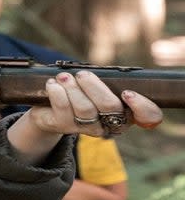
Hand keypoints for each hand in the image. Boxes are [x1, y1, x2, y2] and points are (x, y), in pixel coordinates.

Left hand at [7, 70, 162, 164]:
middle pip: (110, 106)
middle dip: (95, 87)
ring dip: (73, 88)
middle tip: (82, 74)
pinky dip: (57, 92)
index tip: (127, 93)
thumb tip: (101, 72)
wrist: (49, 110)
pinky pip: (63, 108)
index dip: (142, 107)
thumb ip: (108, 81)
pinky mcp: (64, 127)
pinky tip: (52, 84)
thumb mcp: (99, 87)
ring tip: (63, 77)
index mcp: (126, 113)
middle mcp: (109, 123)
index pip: (149, 117)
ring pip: (85, 108)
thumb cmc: (82, 93)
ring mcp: (87, 128)